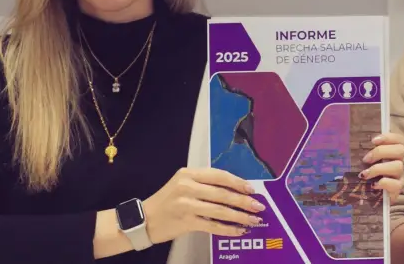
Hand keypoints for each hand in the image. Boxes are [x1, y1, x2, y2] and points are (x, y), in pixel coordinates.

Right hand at [141, 167, 265, 243]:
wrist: (144, 220)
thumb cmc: (167, 201)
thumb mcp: (182, 184)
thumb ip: (204, 185)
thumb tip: (234, 190)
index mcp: (188, 174)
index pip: (219, 175)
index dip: (238, 182)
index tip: (252, 189)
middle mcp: (187, 187)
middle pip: (222, 193)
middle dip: (243, 200)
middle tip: (259, 206)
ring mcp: (186, 205)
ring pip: (220, 210)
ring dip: (239, 216)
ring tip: (253, 220)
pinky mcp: (186, 222)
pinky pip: (212, 226)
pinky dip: (228, 229)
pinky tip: (238, 231)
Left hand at [360, 132, 403, 200]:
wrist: (366, 199)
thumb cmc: (363, 175)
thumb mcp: (362, 162)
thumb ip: (361, 152)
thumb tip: (346, 141)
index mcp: (391, 153)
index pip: (399, 140)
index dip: (389, 137)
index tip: (373, 141)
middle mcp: (397, 162)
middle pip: (400, 150)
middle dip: (381, 151)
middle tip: (365, 159)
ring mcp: (398, 176)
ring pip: (399, 166)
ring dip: (379, 168)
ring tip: (364, 174)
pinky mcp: (396, 190)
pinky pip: (397, 185)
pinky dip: (385, 183)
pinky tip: (373, 185)